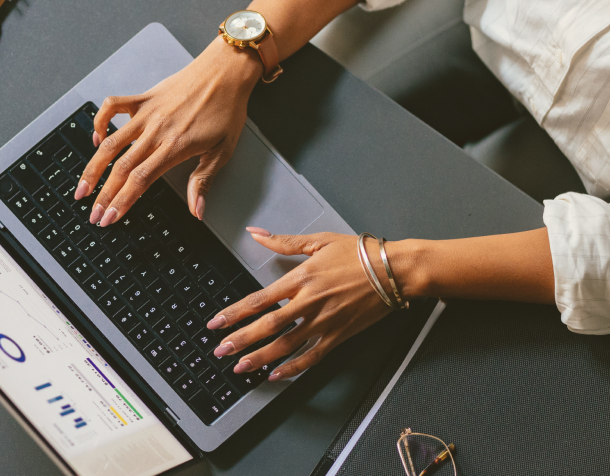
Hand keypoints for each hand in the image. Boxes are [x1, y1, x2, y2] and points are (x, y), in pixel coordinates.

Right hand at [73, 38, 262, 224]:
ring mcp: (147, 113)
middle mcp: (156, 131)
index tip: (110, 218)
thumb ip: (203, 181)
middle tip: (93, 214)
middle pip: (121, 168)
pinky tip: (96, 138)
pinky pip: (112, 106)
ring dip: (93, 168)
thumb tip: (197, 211)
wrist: (226, 71)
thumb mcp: (223, 150)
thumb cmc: (227, 109)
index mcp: (175, 147)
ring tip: (83, 187)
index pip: (140, 181)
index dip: (122, 202)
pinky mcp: (144, 98)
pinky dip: (99, 121)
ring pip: (111, 143)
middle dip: (104, 195)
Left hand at [208, 230, 396, 380]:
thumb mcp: (319, 241)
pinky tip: (276, 375)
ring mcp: (323, 322)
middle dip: (240, 340)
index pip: (258, 300)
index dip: (234, 313)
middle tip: (220, 351)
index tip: (216, 323)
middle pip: (266, 326)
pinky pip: (311, 356)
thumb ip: (284, 242)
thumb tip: (257, 234)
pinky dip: (293, 368)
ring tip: (240, 367)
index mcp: (300, 279)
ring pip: (285, 345)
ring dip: (260, 358)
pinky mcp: (338, 335)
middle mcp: (308, 303)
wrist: (393, 270)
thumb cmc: (359, 254)